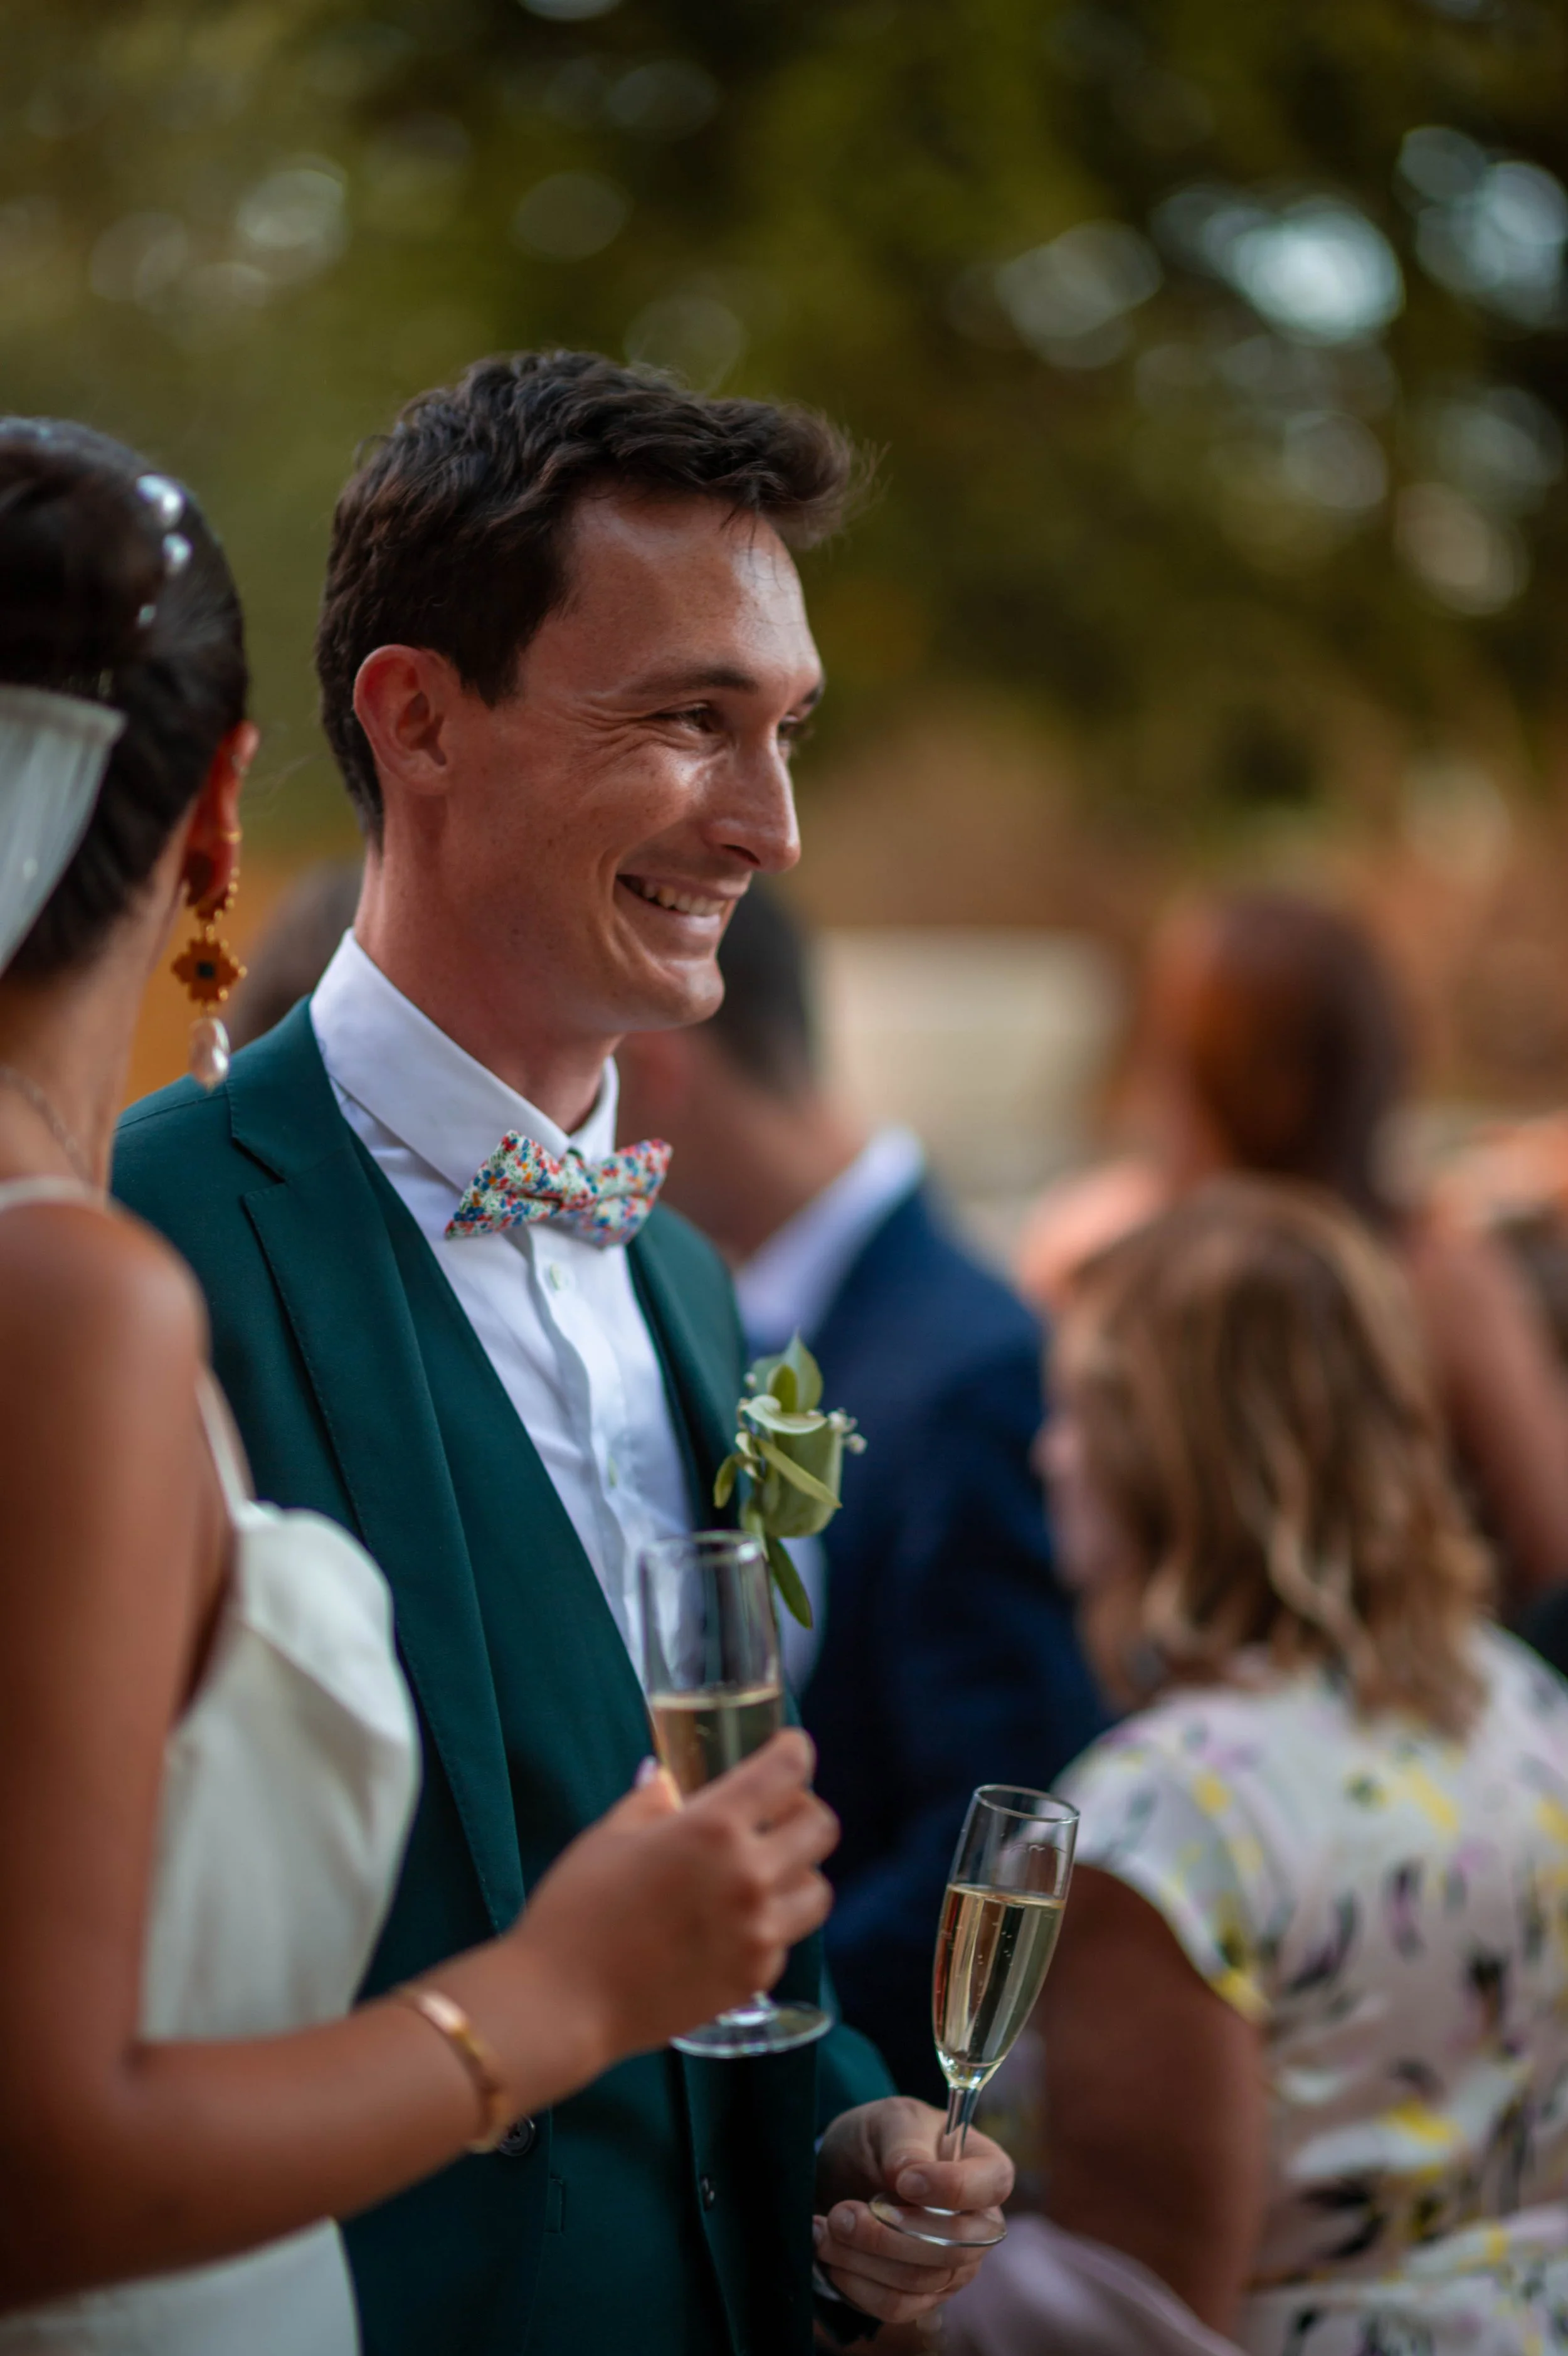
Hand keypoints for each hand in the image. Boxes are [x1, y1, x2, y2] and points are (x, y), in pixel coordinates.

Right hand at [508, 1732, 836, 2074]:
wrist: (563, 2002)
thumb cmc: (577, 1907)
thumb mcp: (611, 1835)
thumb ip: (654, 1801)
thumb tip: (670, 1780)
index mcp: (714, 1826)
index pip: (786, 1770)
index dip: (794, 1750)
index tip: (789, 1749)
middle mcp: (750, 1875)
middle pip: (820, 1827)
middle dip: (802, 1811)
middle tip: (774, 1815)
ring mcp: (759, 1932)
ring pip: (817, 1889)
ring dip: (796, 1873)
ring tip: (762, 1874)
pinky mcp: (755, 1978)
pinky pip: (786, 1938)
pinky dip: (770, 1924)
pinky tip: (733, 1925)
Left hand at [813, 2097, 1012, 2326]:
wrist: (852, 2169)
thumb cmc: (883, 2137)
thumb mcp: (891, 2119)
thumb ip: (905, 2142)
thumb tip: (911, 2172)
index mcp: (986, 2168)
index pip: (993, 2185)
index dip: (954, 2187)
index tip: (905, 2180)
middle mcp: (980, 2225)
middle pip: (955, 2246)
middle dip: (889, 2233)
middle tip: (842, 2212)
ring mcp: (956, 2267)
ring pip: (919, 2280)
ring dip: (863, 2257)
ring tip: (826, 2227)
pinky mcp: (924, 2297)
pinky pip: (897, 2306)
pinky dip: (856, 2283)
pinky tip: (830, 2253)